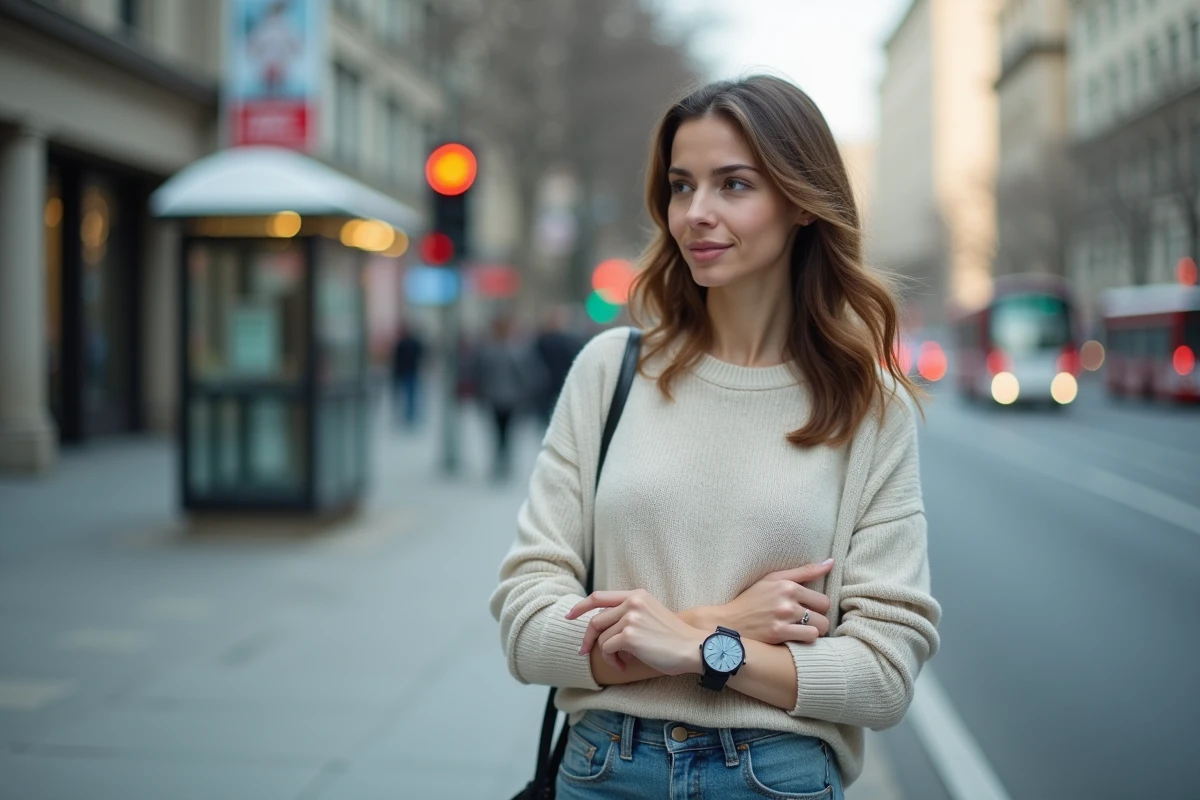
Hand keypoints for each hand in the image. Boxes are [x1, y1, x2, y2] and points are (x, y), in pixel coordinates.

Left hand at [566, 590, 705, 676]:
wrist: (693, 649)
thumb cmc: (673, 638)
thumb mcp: (650, 615)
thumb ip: (628, 614)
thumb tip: (602, 628)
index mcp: (637, 594)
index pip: (599, 596)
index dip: (580, 607)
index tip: (569, 616)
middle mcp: (632, 602)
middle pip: (595, 620)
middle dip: (587, 639)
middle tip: (583, 652)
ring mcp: (631, 618)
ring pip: (601, 638)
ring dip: (606, 654)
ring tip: (620, 662)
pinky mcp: (630, 636)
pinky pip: (607, 649)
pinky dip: (611, 661)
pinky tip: (623, 666)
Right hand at [691, 560, 833, 644]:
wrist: (727, 623)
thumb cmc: (751, 600)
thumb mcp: (773, 580)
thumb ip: (804, 571)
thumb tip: (831, 562)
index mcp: (787, 585)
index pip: (823, 599)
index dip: (818, 607)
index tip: (809, 611)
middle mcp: (787, 599)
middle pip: (824, 613)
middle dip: (818, 619)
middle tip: (806, 622)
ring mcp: (783, 617)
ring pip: (820, 627)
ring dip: (814, 631)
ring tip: (802, 631)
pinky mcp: (779, 633)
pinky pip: (809, 638)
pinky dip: (805, 640)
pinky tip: (795, 638)